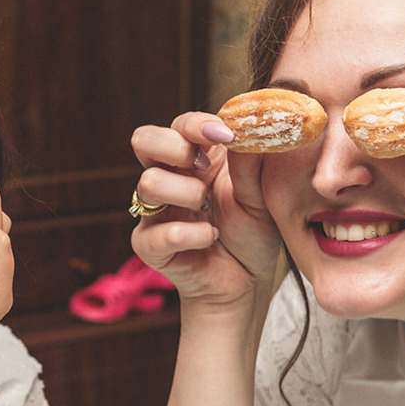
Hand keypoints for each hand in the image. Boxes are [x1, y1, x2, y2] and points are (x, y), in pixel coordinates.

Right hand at [127, 112, 281, 307]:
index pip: (179, 125)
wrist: (247, 281)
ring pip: (148, 183)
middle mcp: (170, 178)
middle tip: (203, 167)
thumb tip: (250, 124)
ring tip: (210, 210)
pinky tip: (211, 238)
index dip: (196, 124)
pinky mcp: (149, 245)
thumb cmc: (252, 232)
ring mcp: (155, 211)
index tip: (226, 134)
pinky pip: (157, 232)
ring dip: (186, 193)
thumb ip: (251, 161)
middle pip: (143, 139)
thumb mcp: (260, 194)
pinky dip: (191, 235)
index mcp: (196, 158)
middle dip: (175, 148)